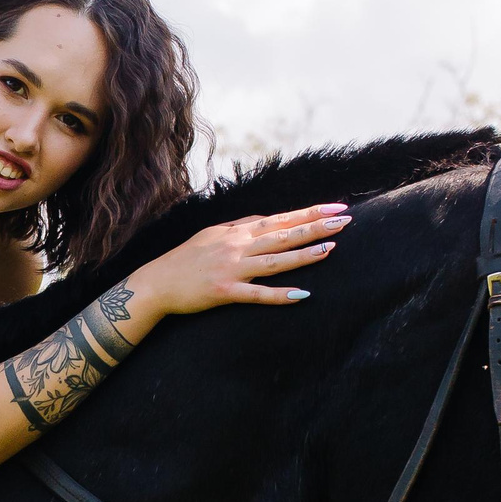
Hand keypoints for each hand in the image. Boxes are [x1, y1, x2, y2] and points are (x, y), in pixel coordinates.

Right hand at [131, 204, 348, 318]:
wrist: (156, 283)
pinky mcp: (225, 292)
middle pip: (283, 234)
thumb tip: (268, 220)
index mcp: (236, 232)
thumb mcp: (213, 235)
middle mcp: (237, 246)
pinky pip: (257, 294)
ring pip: (275, 260)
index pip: (280, 219)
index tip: (336, 207)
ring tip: (330, 249)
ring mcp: (232, 269)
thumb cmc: (186, 260)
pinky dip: (280, 294)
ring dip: (304, 255)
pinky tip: (302, 294)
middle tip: (344, 221)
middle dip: (315, 227)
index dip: (309, 212)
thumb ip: (242, 227)